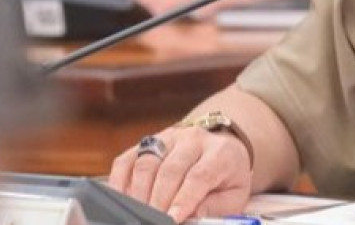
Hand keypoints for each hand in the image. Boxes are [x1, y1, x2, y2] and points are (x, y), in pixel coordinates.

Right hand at [108, 126, 251, 222]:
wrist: (220, 144)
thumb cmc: (226, 176)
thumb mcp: (234, 194)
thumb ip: (215, 207)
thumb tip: (189, 217)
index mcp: (220, 152)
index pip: (198, 175)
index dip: (184, 199)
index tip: (172, 219)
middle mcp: (193, 139)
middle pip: (169, 169)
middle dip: (158, 201)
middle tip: (153, 221)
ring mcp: (168, 137)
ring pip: (145, 163)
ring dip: (139, 194)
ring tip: (139, 214)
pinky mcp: (147, 142)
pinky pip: (126, 160)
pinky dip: (120, 182)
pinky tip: (123, 201)